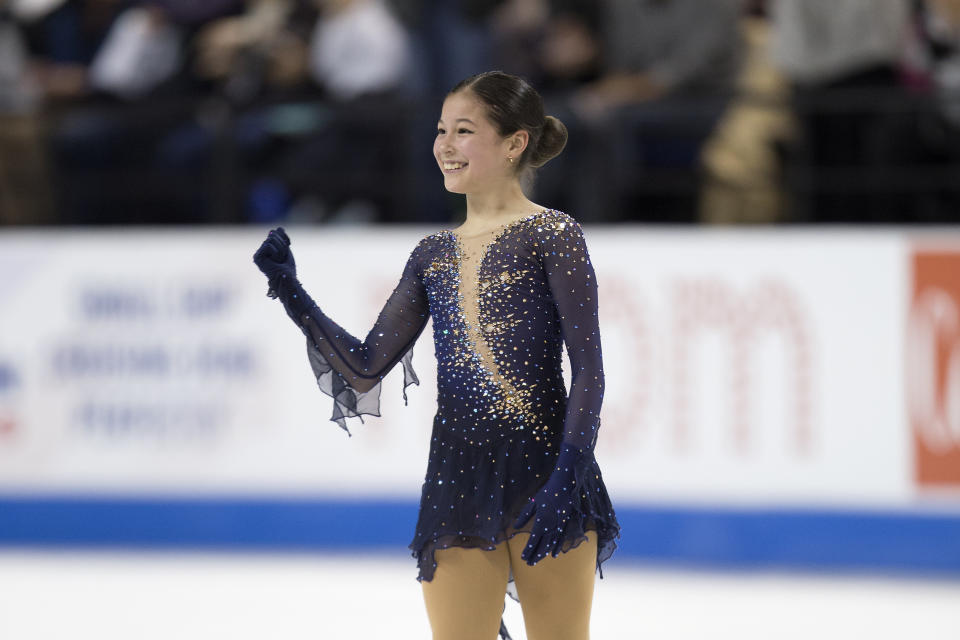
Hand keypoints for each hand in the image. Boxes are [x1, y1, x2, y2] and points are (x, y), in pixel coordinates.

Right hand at [253, 227, 294, 295]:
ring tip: (278, 261)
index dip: (284, 238)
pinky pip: (267, 245)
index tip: (287, 248)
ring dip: (280, 250)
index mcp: (268, 248)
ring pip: (270, 239)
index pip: (276, 232)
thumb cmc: (288, 267)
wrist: (287, 279)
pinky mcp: (257, 257)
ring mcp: (258, 254)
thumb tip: (278, 228)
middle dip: (282, 246)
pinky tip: (274, 261)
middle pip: (272, 235)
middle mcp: (262, 250)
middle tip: (282, 258)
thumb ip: (282, 238)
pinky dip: (275, 252)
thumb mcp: (286, 249)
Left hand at [513, 445, 582, 564]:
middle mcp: (550, 528)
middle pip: (541, 547)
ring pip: (550, 546)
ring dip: (543, 554)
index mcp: (541, 523)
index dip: (528, 551)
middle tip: (528, 563)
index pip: (532, 541)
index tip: (522, 557)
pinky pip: (560, 541)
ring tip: (536, 561)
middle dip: (534, 556)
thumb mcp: (533, 503)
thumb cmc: (547, 493)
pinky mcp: (565, 525)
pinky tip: (553, 554)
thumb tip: (515, 527)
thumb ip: (524, 516)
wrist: (565, 486)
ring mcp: (559, 528)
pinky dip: (556, 548)